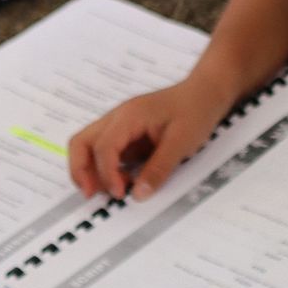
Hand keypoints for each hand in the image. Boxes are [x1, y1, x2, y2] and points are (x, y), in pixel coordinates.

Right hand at [68, 72, 230, 200]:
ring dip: (92, 171)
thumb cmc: (195, 111)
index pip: (103, 147)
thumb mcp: (182, 142)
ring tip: (113, 191)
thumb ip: (159, 168)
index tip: (120, 193)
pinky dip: (108, 170)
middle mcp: (118, 119)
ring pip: (90, 147)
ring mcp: (120, 127)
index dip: (106, 174)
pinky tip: (124, 182)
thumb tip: (139, 194)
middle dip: (81, 171)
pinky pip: (107, 153)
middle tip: (92, 195)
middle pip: (82, 142)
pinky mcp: (127, 136)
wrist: (205, 93)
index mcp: (129, 116)